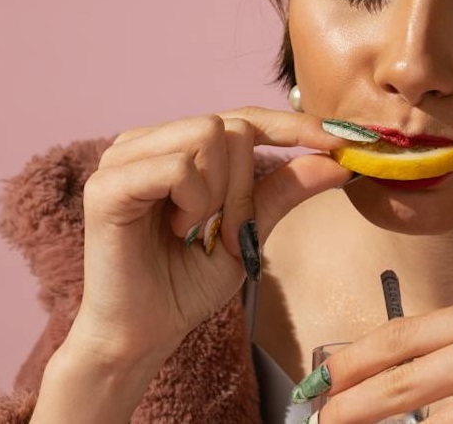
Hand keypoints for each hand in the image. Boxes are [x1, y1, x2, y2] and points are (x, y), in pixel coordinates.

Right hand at [66, 107, 349, 367]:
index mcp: (178, 146)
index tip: (345, 141)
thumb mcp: (249, 230)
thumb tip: (337, 160)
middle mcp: (149, 140)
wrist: (143, 335)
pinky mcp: (106, 184)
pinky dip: (193, 202)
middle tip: (231, 233)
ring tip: (195, 231)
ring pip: (209, 135)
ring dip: (221, 194)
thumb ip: (283, 190)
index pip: (246, 117)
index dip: (296, 126)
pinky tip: (176, 230)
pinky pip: (178, 167)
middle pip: (233, 125)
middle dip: (247, 185)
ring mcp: (123, 157)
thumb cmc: (186, 284)